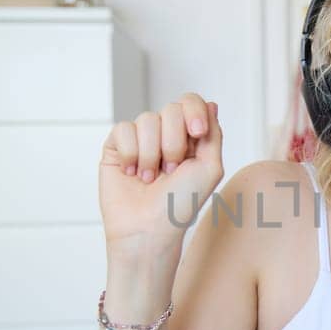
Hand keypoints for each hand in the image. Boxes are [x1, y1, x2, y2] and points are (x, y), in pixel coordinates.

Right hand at [99, 93, 223, 252]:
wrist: (149, 228)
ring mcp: (140, 139)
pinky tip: (132, 173)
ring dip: (152, 154)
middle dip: (174, 142)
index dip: (193, 111)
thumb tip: (211, 104)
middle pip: (171, 108)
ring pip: (146, 119)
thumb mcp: (210, 168)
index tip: (197, 132)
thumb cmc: (181, 204)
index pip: (190, 102)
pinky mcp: (116, 146)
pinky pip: (124, 129)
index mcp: (189, 137)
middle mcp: (165, 134)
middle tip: (171, 170)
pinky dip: (131, 153)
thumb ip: (214, 134)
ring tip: (150, 178)